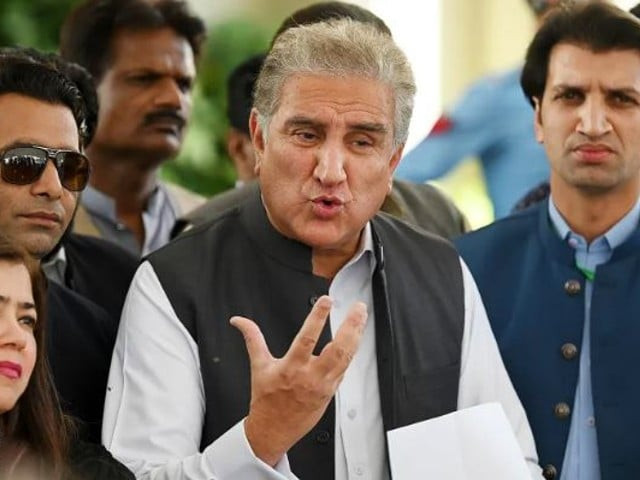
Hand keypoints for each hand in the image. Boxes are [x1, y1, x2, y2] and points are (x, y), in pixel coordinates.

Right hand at [230, 295, 366, 465]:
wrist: (273, 430)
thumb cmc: (266, 400)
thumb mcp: (258, 366)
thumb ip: (252, 339)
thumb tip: (239, 321)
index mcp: (290, 368)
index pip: (307, 338)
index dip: (318, 318)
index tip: (326, 301)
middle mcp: (310, 377)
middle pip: (337, 349)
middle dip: (350, 327)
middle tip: (358, 308)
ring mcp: (324, 385)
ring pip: (346, 358)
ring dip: (356, 336)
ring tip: (361, 317)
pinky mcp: (331, 391)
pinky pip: (345, 368)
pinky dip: (351, 351)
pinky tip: (356, 337)